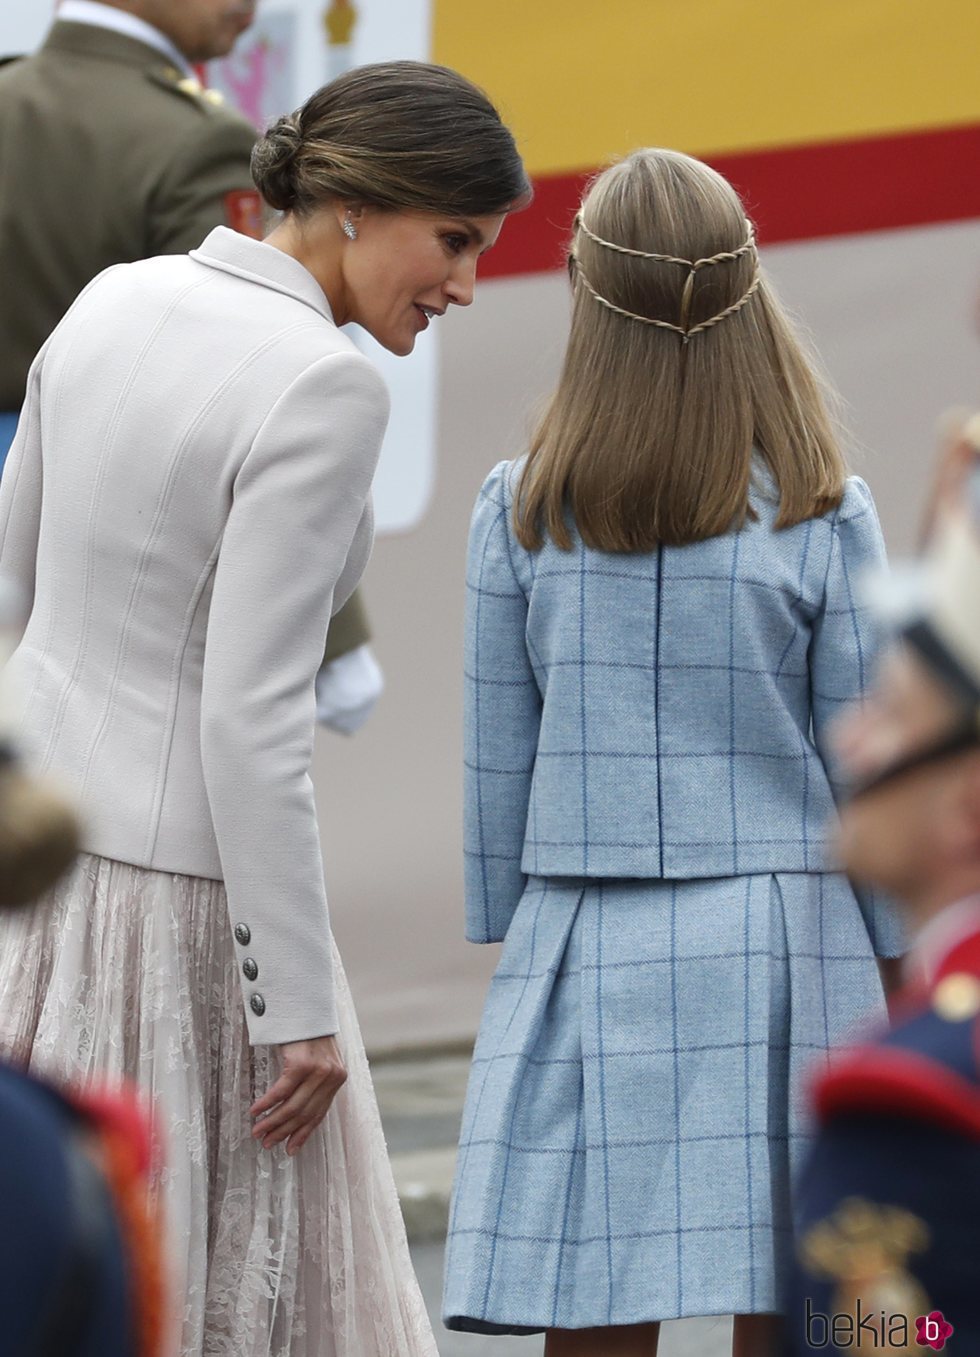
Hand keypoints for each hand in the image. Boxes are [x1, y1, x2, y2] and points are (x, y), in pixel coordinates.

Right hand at [249, 1035, 346, 1155]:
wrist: (307, 1003)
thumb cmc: (309, 1031)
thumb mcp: (320, 1058)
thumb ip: (315, 1081)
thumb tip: (297, 1108)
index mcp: (338, 1078)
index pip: (320, 1114)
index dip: (303, 1133)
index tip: (290, 1149)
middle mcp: (331, 1077)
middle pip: (304, 1114)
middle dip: (283, 1131)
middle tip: (267, 1143)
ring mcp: (317, 1071)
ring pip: (292, 1107)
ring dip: (272, 1122)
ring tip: (258, 1132)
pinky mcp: (301, 1064)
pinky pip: (281, 1091)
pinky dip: (266, 1104)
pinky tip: (255, 1112)